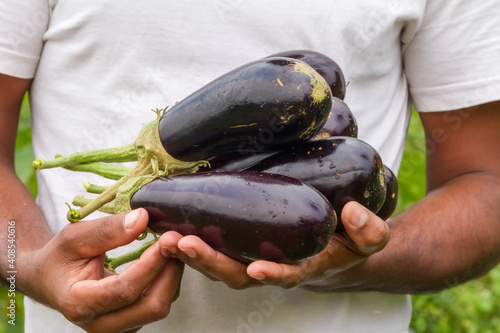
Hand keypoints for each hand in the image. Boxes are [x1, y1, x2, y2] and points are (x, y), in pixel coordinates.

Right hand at [22, 208, 182, 332]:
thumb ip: (107, 230)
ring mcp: (117, 328)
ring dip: (172, 275)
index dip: (150, 264)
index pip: (125, 290)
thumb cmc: (60, 258)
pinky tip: (165, 259)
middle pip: (151, 307)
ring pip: (160, 307)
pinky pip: (159, 305)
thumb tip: (142, 219)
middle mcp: (100, 325)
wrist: (50, 280)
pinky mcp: (131, 323)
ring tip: (171, 246)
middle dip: (169, 272)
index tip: (166, 240)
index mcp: (79, 304)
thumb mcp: (73, 237)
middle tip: (175, 240)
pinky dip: (167, 281)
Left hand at [158, 201, 388, 290]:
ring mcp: (252, 257)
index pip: (287, 275)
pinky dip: (191, 241)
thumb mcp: (368, 239)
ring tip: (166, 237)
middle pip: (237, 274)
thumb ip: (369, 231)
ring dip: (191, 254)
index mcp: (302, 267)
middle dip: (209, 263)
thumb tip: (352, 213)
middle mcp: (271, 267)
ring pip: (218, 264)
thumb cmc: (347, 241)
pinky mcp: (240, 245)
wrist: (331, 243)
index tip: (257, 268)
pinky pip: (214, 248)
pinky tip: (171, 225)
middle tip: (183, 245)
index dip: (274, 274)